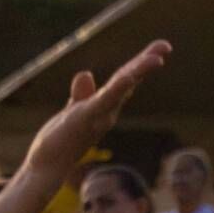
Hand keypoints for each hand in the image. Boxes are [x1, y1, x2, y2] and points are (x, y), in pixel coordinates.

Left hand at [21, 40, 170, 180]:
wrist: (47, 167)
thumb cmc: (59, 143)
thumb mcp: (72, 112)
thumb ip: (81, 94)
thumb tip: (86, 74)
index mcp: (106, 108)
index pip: (126, 81)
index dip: (140, 64)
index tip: (159, 50)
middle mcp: (109, 112)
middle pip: (130, 80)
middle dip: (147, 62)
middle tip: (166, 46)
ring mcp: (100, 115)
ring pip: (123, 88)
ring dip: (140, 71)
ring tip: (157, 57)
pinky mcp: (87, 117)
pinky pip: (106, 100)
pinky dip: (119, 88)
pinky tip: (129, 76)